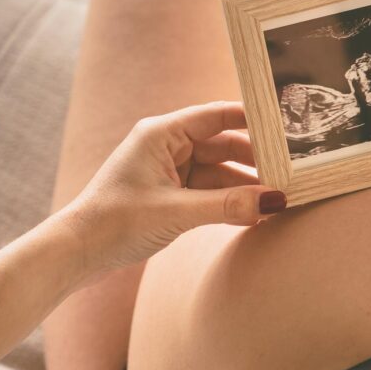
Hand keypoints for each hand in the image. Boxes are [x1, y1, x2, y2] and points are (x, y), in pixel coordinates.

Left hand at [65, 102, 286, 275]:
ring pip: (220, 172)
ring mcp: (170, 171)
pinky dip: (231, 202)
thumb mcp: (176, 213)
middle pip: (224, 145)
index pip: (217, 116)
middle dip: (256, 160)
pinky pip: (210, 193)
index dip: (253, 119)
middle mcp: (167, 146)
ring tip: (281, 197)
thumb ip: (228, 206)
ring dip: (246, 186)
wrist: (77, 253)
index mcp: (162, 134)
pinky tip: (257, 213)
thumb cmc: (115, 222)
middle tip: (292, 172)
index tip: (286, 126)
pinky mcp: (171, 195)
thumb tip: (274, 201)